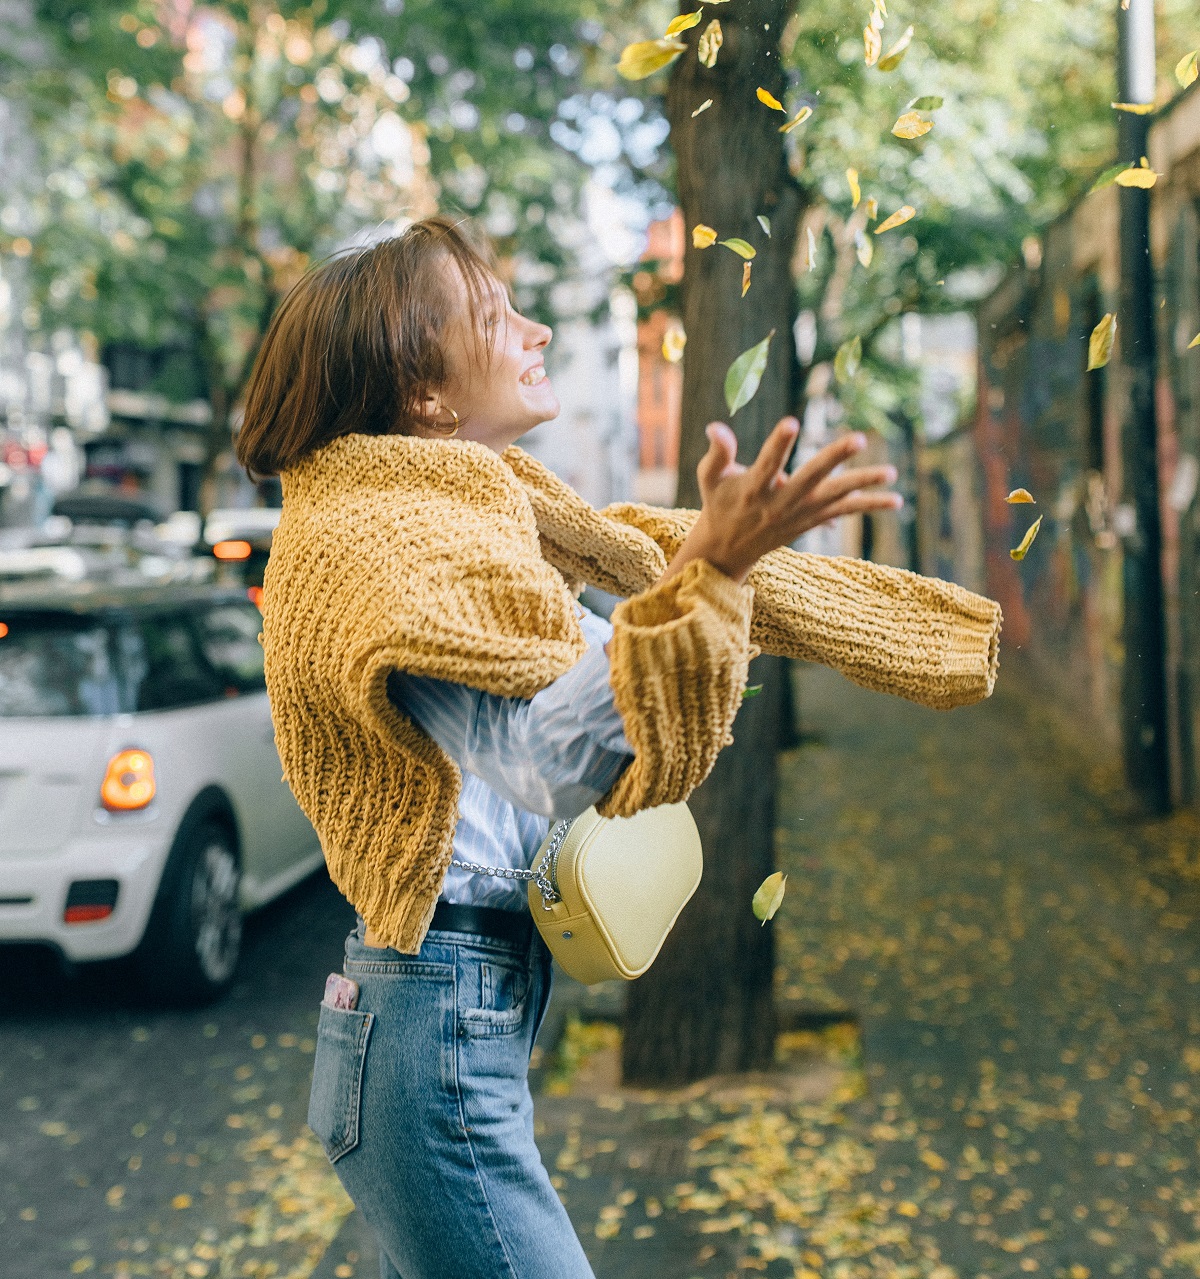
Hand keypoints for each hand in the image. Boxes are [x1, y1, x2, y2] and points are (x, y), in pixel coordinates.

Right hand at [664, 418, 901, 585]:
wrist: (728, 549)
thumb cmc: (719, 503)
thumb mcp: (709, 479)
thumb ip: (717, 453)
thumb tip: (714, 426)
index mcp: (753, 489)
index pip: (767, 464)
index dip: (779, 444)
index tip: (791, 422)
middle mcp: (780, 503)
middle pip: (811, 478)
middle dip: (835, 458)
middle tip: (858, 438)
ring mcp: (799, 514)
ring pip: (835, 497)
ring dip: (864, 484)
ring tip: (891, 473)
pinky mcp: (811, 520)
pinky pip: (844, 512)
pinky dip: (868, 505)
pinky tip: (896, 501)